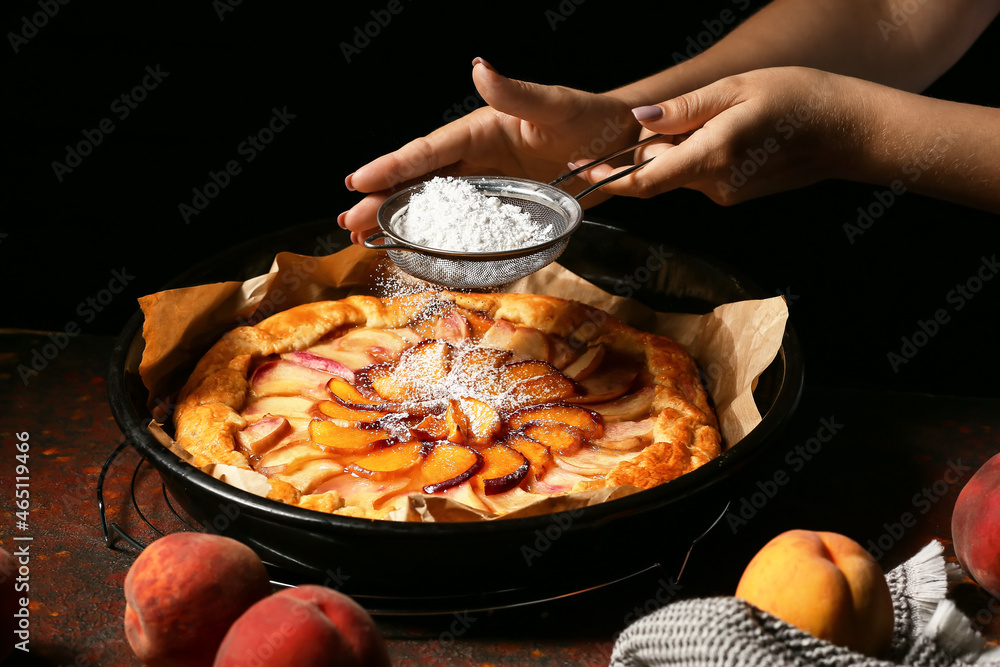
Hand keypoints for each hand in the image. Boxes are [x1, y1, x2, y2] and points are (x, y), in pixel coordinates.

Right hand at [339, 58, 638, 243]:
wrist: (619, 142)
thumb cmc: (589, 118)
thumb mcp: (554, 104)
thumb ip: (516, 91)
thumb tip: (479, 68)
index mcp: (480, 129)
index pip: (428, 150)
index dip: (392, 167)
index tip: (357, 181)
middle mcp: (475, 156)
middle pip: (418, 179)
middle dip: (380, 201)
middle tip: (347, 224)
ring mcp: (484, 182)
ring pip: (431, 201)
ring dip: (396, 218)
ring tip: (363, 238)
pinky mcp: (498, 203)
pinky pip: (459, 220)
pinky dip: (431, 232)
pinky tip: (410, 246)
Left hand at [570, 67, 867, 204]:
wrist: (849, 131)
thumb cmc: (799, 99)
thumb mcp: (737, 88)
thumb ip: (684, 110)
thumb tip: (640, 120)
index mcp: (712, 157)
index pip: (644, 182)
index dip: (605, 179)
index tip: (577, 170)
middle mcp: (715, 185)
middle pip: (656, 172)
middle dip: (649, 147)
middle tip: (677, 114)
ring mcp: (725, 195)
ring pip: (677, 172)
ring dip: (677, 148)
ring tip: (718, 116)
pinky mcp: (733, 195)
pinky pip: (697, 175)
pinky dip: (696, 154)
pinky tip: (729, 131)